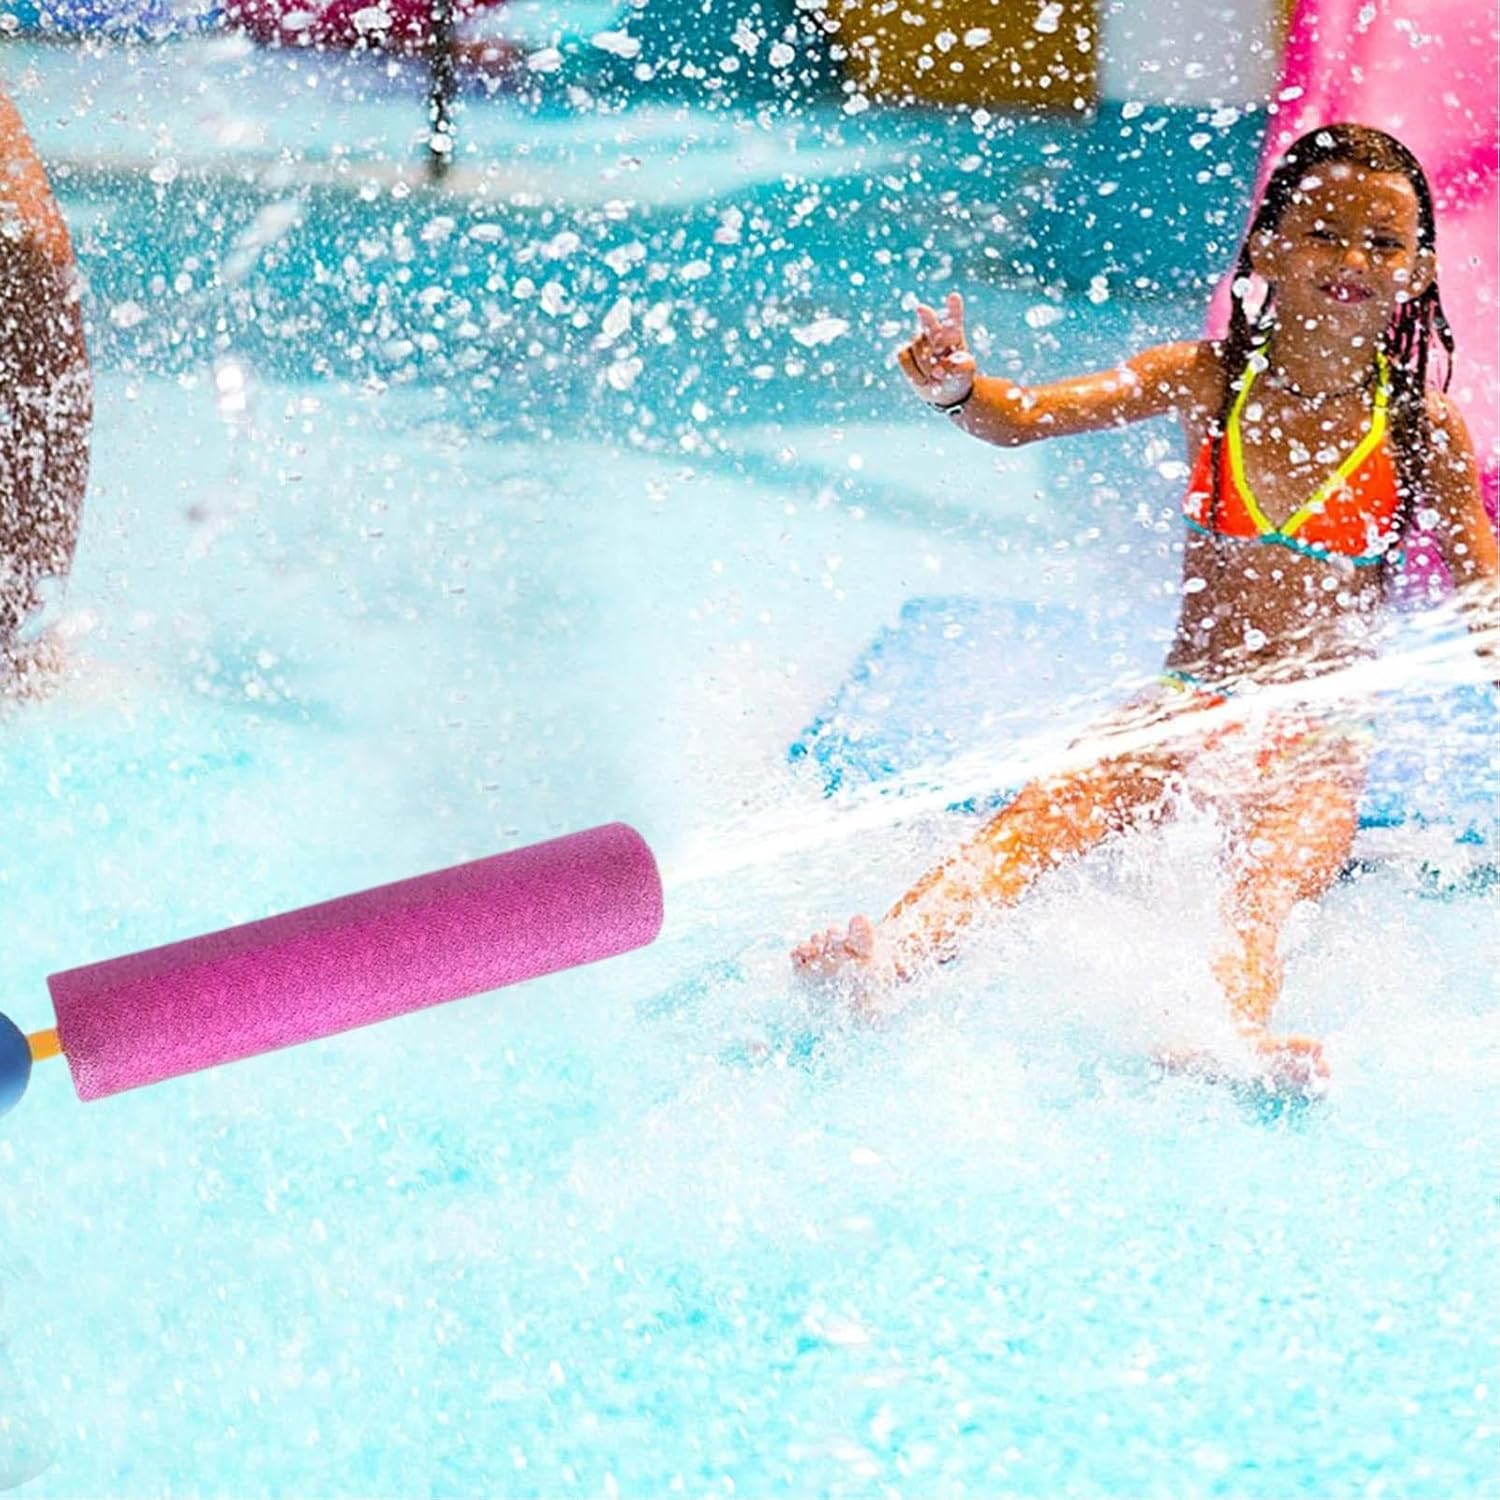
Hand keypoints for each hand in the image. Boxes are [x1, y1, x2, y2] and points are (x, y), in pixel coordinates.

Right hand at [896, 291, 976, 408]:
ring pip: (916, 348)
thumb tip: (939, 369)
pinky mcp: (905, 352)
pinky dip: (913, 372)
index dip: (954, 309)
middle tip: (921, 309)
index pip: (954, 319)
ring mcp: (919, 342)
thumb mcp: (966, 373)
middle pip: (929, 322)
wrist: (945, 390)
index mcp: (954, 334)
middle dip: (926, 316)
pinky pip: (904, 357)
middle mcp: (935, 333)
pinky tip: (923, 381)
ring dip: (925, 366)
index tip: (954, 297)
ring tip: (936, 378)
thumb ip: (958, 368)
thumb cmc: (959, 377)